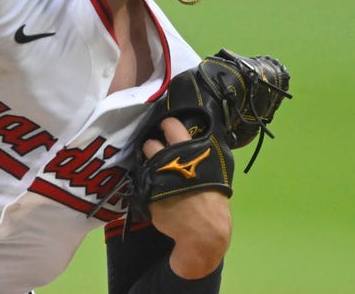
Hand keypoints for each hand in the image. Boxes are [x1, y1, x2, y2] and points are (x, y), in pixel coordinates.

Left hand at [143, 117, 231, 278]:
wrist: (203, 230)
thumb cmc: (212, 199)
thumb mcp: (214, 169)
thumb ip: (200, 153)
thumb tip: (192, 140)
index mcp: (189, 150)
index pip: (171, 124)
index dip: (166, 125)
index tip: (164, 128)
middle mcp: (169, 159)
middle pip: (150, 142)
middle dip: (151, 144)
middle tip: (156, 150)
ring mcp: (155, 175)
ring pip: (142, 159)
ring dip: (146, 162)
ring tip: (153, 168)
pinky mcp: (145, 192)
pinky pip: (140, 180)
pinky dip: (145, 180)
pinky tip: (152, 185)